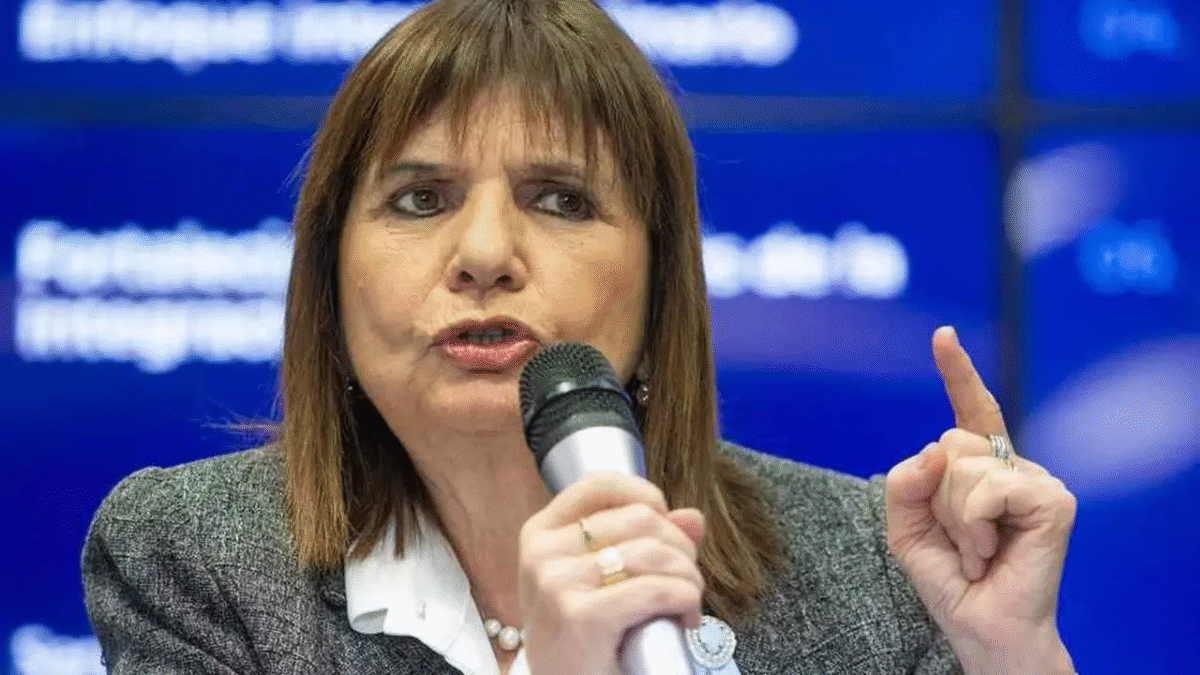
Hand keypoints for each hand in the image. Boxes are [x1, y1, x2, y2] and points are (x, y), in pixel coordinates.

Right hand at [518, 471, 705, 674]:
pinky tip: (685, 619)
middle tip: (685, 582)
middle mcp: (541, 553)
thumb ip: (648, 542)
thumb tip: (694, 517)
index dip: (647, 497)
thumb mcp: (606, 583)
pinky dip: (685, 601)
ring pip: (654, 552)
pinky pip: (655, 590)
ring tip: (687, 604)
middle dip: (681, 548)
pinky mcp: (580, 618)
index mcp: (541, 533)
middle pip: (640, 518)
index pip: (600, 484)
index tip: (666, 530)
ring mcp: (556, 584)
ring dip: (689, 579)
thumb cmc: (586, 641)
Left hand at [885, 327, 1076, 674]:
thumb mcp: (905, 527)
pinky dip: (974, 525)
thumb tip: (936, 448)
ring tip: (977, 551)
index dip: (957, 372)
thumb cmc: (950, 578)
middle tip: (961, 540)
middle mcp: (1011, 466)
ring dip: (955, 520)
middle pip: (947, 444)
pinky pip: (987, 488)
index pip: (969, 410)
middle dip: (936, 498)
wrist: (981, 626)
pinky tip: (991, 551)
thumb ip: (905, 483)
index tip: (943, 335)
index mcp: (979, 468)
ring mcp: (1036, 480)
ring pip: (962, 466)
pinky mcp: (1054, 500)